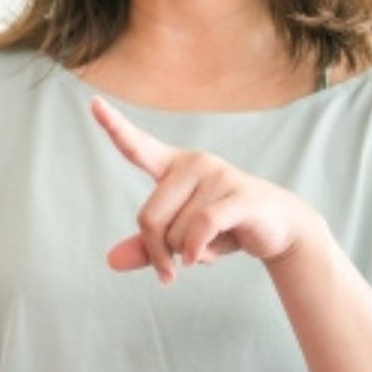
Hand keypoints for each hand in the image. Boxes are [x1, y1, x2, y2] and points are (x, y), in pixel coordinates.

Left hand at [90, 97, 326, 282]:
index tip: (92, 103)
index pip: (137, 146)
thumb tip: (111, 261)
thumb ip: (147, 247)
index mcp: (173, 167)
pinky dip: (195, 250)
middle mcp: (194, 163)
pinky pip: (202, 226)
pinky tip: (199, 259)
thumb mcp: (180, 239)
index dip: (114, 126)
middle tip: (172, 268)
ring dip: (187, 255)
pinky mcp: (240, 196)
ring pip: (176, 232)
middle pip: (149, 218)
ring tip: (209, 247)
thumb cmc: (223, 228)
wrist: (279, 229)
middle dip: (157, 251)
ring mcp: (218, 176)